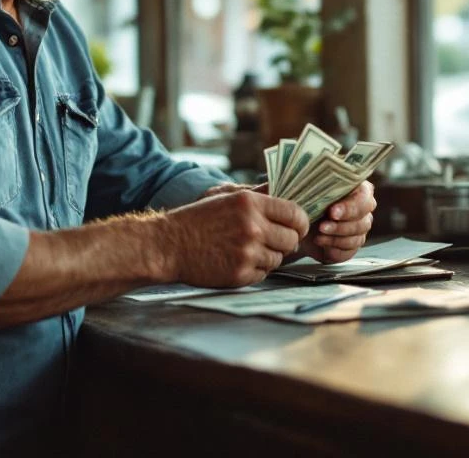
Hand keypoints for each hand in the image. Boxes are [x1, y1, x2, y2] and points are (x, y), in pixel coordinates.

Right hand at [161, 190, 308, 287]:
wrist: (169, 245)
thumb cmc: (198, 219)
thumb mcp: (227, 197)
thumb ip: (259, 195)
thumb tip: (289, 193)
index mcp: (250, 203)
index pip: (295, 214)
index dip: (300, 222)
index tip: (296, 226)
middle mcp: (252, 227)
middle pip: (292, 240)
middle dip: (285, 241)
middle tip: (270, 240)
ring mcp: (247, 252)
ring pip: (278, 258)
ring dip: (268, 256)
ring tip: (245, 249)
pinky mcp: (240, 274)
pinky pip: (263, 273)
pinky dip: (254, 269)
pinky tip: (236, 260)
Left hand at [299, 181, 375, 263]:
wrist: (299, 219)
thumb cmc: (309, 198)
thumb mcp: (314, 188)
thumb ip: (323, 185)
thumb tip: (320, 184)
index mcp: (359, 191)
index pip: (364, 200)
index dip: (349, 208)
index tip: (332, 212)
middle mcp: (364, 211)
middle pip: (363, 222)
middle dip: (340, 226)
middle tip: (322, 226)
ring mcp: (360, 230)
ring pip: (357, 239)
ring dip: (335, 238)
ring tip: (318, 236)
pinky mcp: (351, 247)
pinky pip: (348, 252)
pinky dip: (334, 250)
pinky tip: (321, 243)